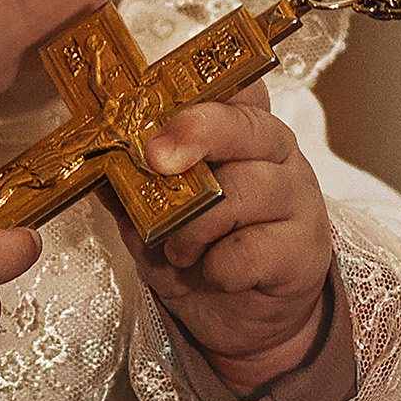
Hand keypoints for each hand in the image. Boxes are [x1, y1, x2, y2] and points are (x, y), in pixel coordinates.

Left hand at [120, 82, 333, 391]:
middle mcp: (276, 152)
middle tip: (155, 159)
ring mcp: (297, 198)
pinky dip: (218, 266)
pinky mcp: (303, 250)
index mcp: (239, 129)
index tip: (159, 97)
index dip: (203, 85)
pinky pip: (252, 249)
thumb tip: (97, 161)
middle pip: (246, 126)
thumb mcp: (152, 214)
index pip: (236, 85)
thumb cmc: (200, 250)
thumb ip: (131, 184)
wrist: (240, 315)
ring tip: (178, 249)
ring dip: (196, 224)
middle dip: (196, 134)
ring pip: (247, 189)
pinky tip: (212, 273)